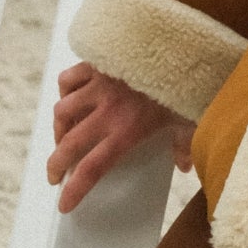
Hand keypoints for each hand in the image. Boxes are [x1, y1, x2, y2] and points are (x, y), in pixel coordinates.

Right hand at [46, 62, 192, 212]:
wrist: (185, 43)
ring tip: (64, 136)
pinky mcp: (98, 63)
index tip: (64, 204)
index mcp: (128, 130)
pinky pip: (69, 78)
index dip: (75, 190)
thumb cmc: (191, 81)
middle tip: (55, 175)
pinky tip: (71, 97)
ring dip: (59, 127)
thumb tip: (185, 165)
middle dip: (56, 164)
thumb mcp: (192, 118)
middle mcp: (108, 110)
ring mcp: (100, 85)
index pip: (93, 168)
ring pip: (63, 110)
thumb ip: (185, 144)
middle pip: (69, 143)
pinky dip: (65, 90)